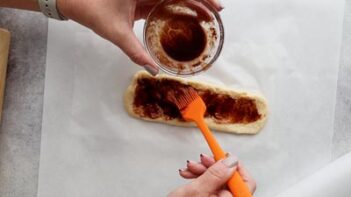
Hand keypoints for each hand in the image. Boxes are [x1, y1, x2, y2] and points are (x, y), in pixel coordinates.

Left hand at [56, 0, 223, 74]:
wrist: (75, 0)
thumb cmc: (92, 11)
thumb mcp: (116, 33)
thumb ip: (136, 52)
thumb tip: (153, 70)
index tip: (216, 7)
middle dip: (201, 0)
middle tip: (217, 13)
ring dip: (191, 3)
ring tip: (206, 15)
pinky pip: (165, 0)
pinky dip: (178, 7)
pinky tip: (186, 16)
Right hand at [168, 154, 255, 196]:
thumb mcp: (197, 190)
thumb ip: (215, 175)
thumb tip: (231, 160)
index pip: (246, 183)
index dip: (235, 166)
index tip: (222, 155)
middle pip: (230, 179)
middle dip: (213, 166)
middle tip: (201, 159)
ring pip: (218, 180)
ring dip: (203, 170)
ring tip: (189, 167)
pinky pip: (210, 186)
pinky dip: (200, 177)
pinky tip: (188, 174)